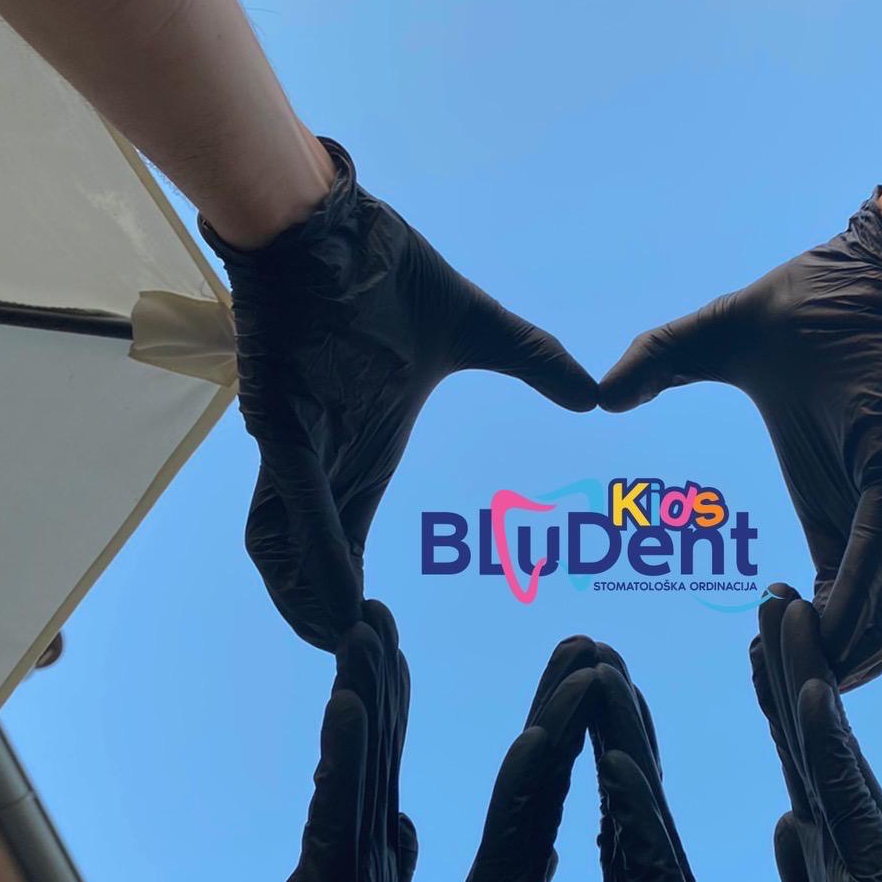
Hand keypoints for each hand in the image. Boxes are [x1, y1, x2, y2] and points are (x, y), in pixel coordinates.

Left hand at [203, 138, 597, 649]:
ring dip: (307, 602)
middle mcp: (323, 453)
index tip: (368, 632)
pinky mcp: (287, 422)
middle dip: (318, 613)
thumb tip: (596, 393)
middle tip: (350, 665)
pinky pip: (295, 507)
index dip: (347, 584)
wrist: (331, 216)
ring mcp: (300, 441)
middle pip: (306, 555)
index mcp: (358, 440)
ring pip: (286, 545)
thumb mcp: (474, 327)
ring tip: (336, 652)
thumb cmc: (382, 264)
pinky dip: (315, 562)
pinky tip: (331, 610)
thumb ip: (534, 360)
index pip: (348, 529)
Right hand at [600, 193, 881, 687]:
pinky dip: (859, 600)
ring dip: (846, 650)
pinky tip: (823, 634)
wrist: (879, 255)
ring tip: (793, 677)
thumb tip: (602, 392)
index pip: (827, 594)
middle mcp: (864, 511)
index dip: (798, 634)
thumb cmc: (821, 293)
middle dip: (824, 666)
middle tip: (767, 687)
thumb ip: (658, 362)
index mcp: (831, 496)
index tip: (751, 647)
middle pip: (864, 620)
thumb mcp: (714, 338)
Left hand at [751, 587, 881, 881]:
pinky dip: (831, 747)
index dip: (778, 699)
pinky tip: (812, 691)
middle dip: (790, 663)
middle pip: (816, 740)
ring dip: (807, 678)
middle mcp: (865, 847)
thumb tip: (788, 822)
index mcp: (842, 859)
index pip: (801, 761)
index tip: (753, 638)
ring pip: (834, 756)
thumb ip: (807, 877)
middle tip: (770, 589)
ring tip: (786, 607)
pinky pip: (851, 807)